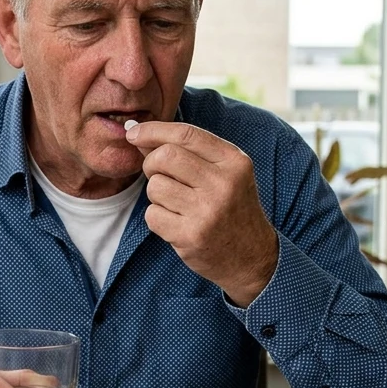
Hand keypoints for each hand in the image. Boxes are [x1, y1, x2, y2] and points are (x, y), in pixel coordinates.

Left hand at [125, 121, 278, 306]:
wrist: (252, 256)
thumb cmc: (232, 208)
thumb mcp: (226, 173)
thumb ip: (191, 152)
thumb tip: (138, 135)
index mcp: (234, 162)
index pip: (186, 135)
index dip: (154, 131)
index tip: (134, 134)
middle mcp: (224, 184)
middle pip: (165, 156)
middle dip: (151, 163)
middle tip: (160, 176)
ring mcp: (208, 212)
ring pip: (155, 186)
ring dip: (157, 195)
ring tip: (177, 205)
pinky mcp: (191, 236)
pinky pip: (153, 215)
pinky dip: (157, 218)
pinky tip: (177, 224)